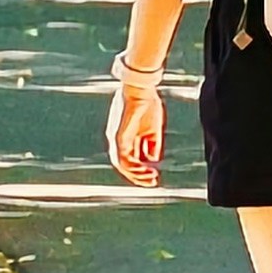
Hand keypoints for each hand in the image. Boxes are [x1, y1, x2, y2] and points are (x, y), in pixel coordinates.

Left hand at [107, 69, 168, 187]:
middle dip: (139, 176)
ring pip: (123, 165)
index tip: (156, 176)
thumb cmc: (148, 103)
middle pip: (126, 164)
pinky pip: (123, 159)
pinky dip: (135, 167)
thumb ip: (152, 145)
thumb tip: (153, 161)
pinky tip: (148, 170)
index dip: (143, 169)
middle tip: (154, 183)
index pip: (131, 158)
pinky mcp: (117, 137)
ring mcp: (115, 139)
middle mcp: (117, 139)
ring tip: (153, 178)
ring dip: (138, 174)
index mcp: (126, 136)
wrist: (141, 89)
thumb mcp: (153, 129)